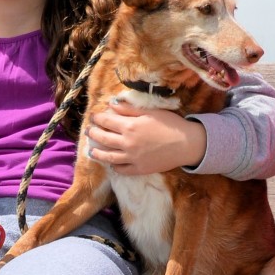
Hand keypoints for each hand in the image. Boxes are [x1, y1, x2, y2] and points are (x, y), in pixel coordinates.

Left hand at [85, 103, 206, 175]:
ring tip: (91, 151)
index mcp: (130, 126)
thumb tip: (111, 105)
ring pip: (108, 157)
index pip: (106, 121)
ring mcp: (132, 158)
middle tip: (88, 131)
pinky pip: (122, 169)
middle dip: (93, 133)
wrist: (187, 144)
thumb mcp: (150, 112)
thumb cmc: (170, 124)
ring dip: (97, 153)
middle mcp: (127, 143)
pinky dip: (114, 167)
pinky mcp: (139, 169)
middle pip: (104, 139)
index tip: (93, 116)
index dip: (97, 118)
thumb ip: (129, 110)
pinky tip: (112, 164)